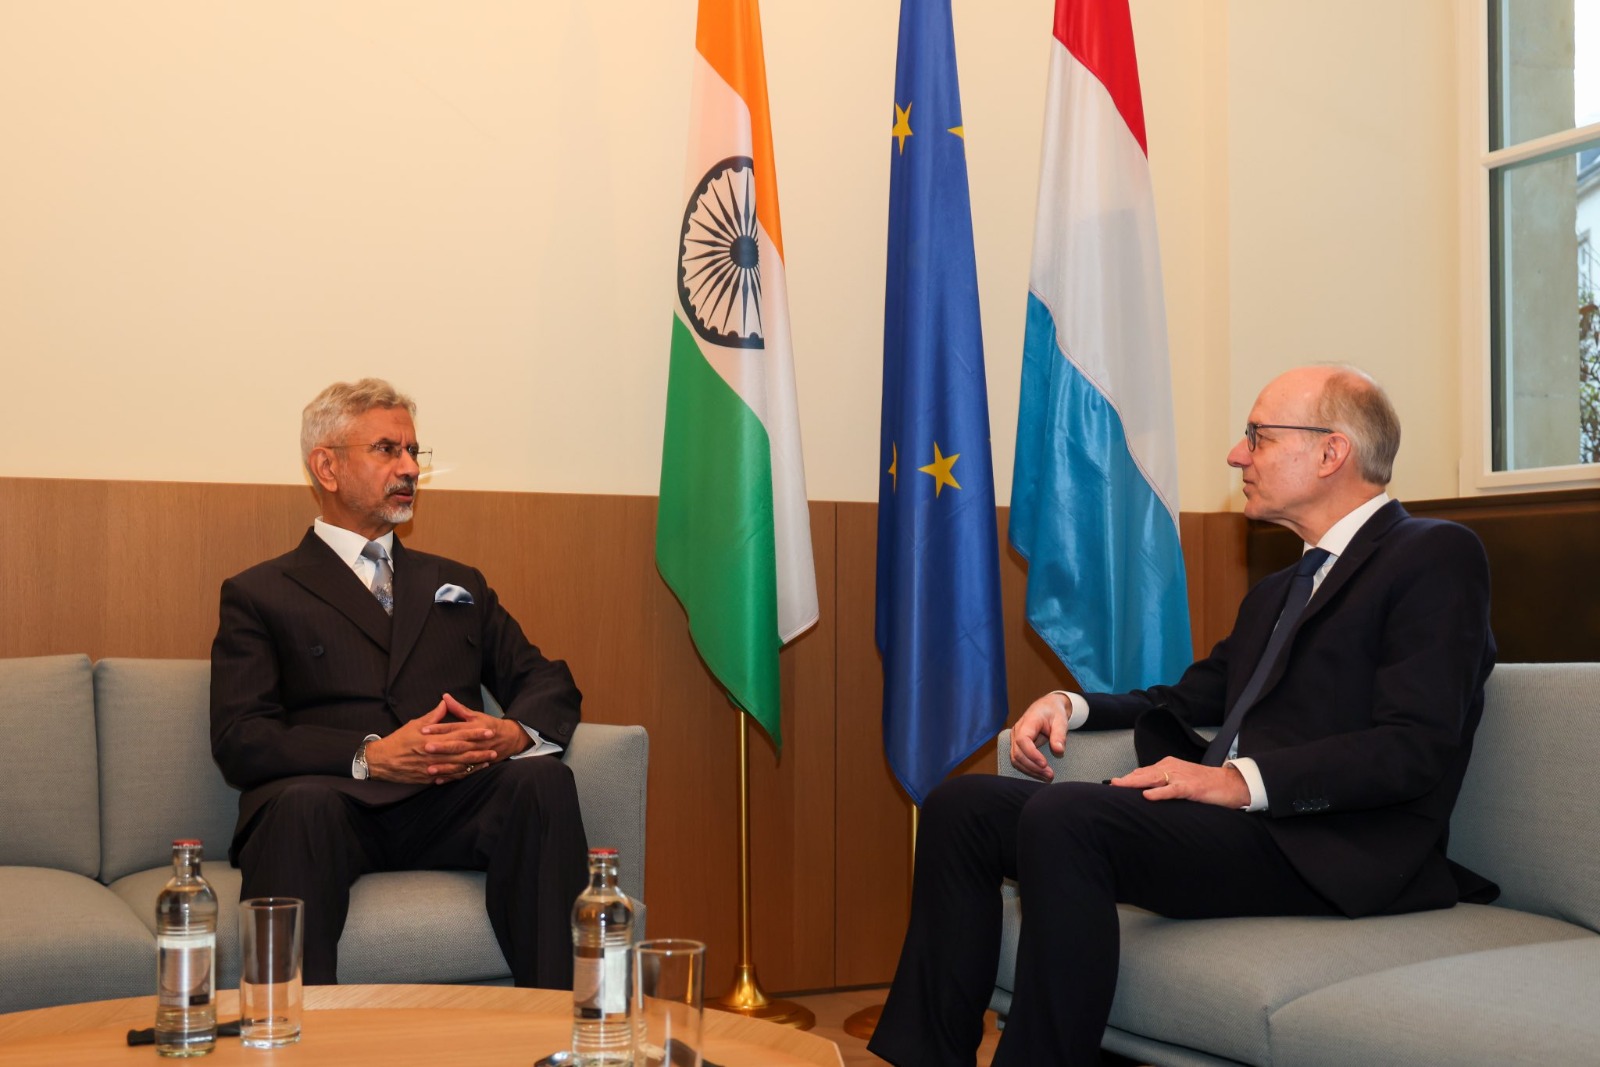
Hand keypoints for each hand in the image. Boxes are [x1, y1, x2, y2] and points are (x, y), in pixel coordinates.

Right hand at [363, 702, 498, 784]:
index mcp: (432, 738)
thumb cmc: (398, 740)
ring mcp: (432, 767)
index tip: (488, 731)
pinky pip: (449, 776)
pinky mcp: (429, 777)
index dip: (475, 733)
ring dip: (474, 764)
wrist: (381, 761)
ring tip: (488, 760)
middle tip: (495, 748)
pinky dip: (461, 774)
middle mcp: (434, 754)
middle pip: (462, 752)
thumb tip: (445, 702)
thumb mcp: (415, 724)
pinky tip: (471, 772)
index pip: (458, 734)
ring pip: (458, 766)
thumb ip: (433, 715)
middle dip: (479, 749)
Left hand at [423, 693, 532, 768]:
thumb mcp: (475, 715)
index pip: (454, 728)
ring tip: (429, 768)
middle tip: (425, 747)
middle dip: (441, 747)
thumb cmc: (489, 725)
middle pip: (456, 745)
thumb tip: (445, 697)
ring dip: (444, 766)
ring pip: (459, 762)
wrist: (510, 739)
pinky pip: (462, 773)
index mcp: (473, 728)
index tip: (424, 729)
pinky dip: (450, 777)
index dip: (439, 728)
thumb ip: (458, 708)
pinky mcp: (476, 766)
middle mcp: (475, 742)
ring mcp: (476, 756)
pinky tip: (437, 780)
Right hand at [1010, 692, 1070, 781]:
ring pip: (1016, 759)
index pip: (1022, 740)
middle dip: (1033, 766)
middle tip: (1050, 775)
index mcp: (1027, 722)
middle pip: (1017, 753)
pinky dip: (1028, 768)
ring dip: (1030, 770)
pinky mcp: (1018, 746)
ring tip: (1047, 776)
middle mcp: (1017, 731)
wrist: (1048, 707)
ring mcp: (1015, 738)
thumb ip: (1059, 735)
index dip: (1031, 754)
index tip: (1045, 764)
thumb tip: (1059, 751)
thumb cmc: (1054, 712)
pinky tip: (1041, 773)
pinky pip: (1019, 760)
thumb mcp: (1060, 720)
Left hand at [1108, 758, 1249, 808]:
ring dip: (1136, 782)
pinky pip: (1172, 790)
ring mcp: (1181, 777)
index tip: (1113, 784)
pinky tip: (1148, 796)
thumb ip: (1163, 783)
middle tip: (1111, 784)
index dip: (1128, 778)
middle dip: (1127, 779)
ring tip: (1121, 786)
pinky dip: (1160, 793)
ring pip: (1154, 779)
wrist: (1230, 784)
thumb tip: (1144, 790)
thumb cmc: (1205, 784)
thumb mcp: (1180, 781)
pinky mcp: (1191, 788)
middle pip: (1144, 773)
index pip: (1143, 771)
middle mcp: (1172, 768)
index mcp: (1169, 765)